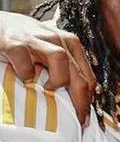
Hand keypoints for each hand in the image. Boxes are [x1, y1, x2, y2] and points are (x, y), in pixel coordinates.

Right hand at [0, 11, 94, 125]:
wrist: (0, 24)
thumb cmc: (28, 42)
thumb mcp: (51, 53)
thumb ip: (66, 69)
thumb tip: (79, 98)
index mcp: (70, 44)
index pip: (87, 75)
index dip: (89, 98)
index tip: (85, 118)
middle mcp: (57, 39)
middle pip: (78, 71)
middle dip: (80, 98)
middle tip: (77, 117)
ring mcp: (35, 40)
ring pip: (59, 58)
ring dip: (57, 78)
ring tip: (49, 89)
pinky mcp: (14, 43)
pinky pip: (25, 61)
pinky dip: (26, 73)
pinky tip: (25, 80)